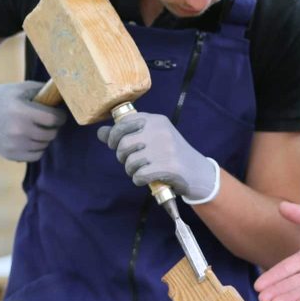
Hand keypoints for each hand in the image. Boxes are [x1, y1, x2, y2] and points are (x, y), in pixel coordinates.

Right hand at [0, 79, 66, 161]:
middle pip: (50, 133)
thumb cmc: (5, 97)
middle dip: (53, 127)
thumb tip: (67, 94)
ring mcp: (12, 144)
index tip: (58, 114)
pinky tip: (31, 138)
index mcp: (20, 110)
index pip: (53, 119)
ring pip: (44, 145)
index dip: (60, 116)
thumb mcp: (22, 88)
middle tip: (48, 122)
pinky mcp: (9, 154)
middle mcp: (17, 129)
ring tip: (37, 128)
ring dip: (45, 137)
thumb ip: (44, 91)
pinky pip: (35, 156)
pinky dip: (37, 148)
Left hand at [97, 112, 217, 202]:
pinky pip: (139, 175)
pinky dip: (139, 180)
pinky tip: (146, 179)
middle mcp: (160, 131)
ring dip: (131, 171)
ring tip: (141, 171)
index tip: (115, 144)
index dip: (113, 136)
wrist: (198, 171)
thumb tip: (101, 132)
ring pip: (129, 162)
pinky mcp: (168, 167)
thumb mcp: (152, 138)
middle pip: (123, 144)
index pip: (123, 123)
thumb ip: (126, 134)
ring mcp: (165, 149)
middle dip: (122, 157)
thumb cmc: (171, 154)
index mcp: (156, 120)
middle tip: (132, 162)